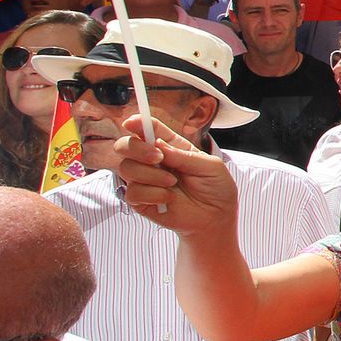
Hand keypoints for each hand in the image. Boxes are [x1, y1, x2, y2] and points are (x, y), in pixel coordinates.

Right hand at [112, 115, 238, 237]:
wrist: (216, 218)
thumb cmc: (216, 189)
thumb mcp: (210, 166)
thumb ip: (184, 155)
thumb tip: (158, 146)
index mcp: (170, 147)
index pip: (148, 129)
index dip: (138, 123)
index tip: (133, 122)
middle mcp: (153, 161)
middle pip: (125, 145)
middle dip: (137, 148)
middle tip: (158, 158)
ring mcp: (144, 181)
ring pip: (127, 168)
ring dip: (152, 175)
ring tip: (173, 183)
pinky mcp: (140, 201)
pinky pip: (132, 192)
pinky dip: (153, 194)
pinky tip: (168, 198)